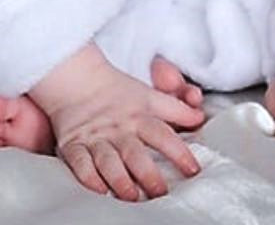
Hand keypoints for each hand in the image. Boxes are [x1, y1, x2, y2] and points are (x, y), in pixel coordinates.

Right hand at [29, 44, 203, 200]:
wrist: (76, 78)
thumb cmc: (116, 91)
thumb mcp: (148, 96)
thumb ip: (175, 108)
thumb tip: (200, 117)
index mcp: (138, 117)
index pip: (161, 134)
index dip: (178, 152)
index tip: (193, 170)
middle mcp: (118, 130)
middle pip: (134, 153)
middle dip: (148, 174)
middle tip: (161, 193)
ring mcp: (95, 138)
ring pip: (108, 161)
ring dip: (120, 180)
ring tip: (132, 196)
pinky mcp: (73, 145)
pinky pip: (79, 163)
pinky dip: (88, 177)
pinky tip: (98, 189)